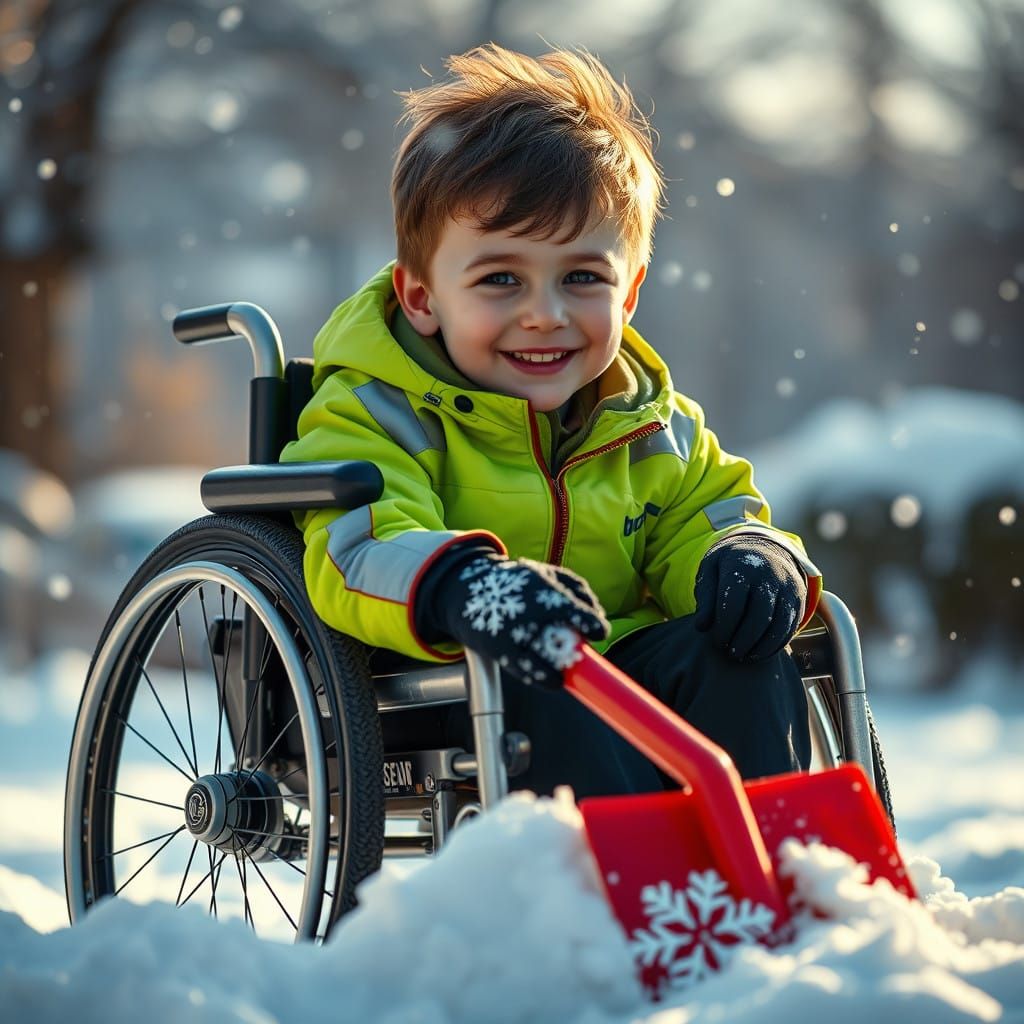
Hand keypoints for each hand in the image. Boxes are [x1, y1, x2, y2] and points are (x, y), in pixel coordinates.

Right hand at [431, 553, 608, 686]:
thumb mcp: (544, 572)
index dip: (591, 623)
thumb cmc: (514, 584)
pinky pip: (524, 669)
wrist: (465, 590)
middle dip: (576, 647)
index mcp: (539, 587)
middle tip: (585, 650)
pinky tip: (554, 681)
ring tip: (566, 673)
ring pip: (541, 659)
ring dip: (559, 669)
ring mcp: (510, 631)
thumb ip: (575, 587)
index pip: (572, 607)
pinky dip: (542, 677)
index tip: (600, 632)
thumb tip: (597, 612)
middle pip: (559, 634)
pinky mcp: (498, 648)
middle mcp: (524, 609)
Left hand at [693, 535, 805, 661]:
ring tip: (745, 657)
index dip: (724, 628)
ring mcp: (788, 587)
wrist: (763, 547)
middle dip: (743, 641)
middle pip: (759, 616)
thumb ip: (705, 598)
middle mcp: (770, 575)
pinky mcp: (800, 599)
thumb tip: (701, 627)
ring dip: (762, 647)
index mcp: (743, 565)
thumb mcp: (710, 571)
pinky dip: (776, 645)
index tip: (717, 641)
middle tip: (731, 654)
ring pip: (780, 625)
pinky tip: (760, 652)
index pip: (734, 604)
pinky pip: (791, 627)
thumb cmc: (730, 564)